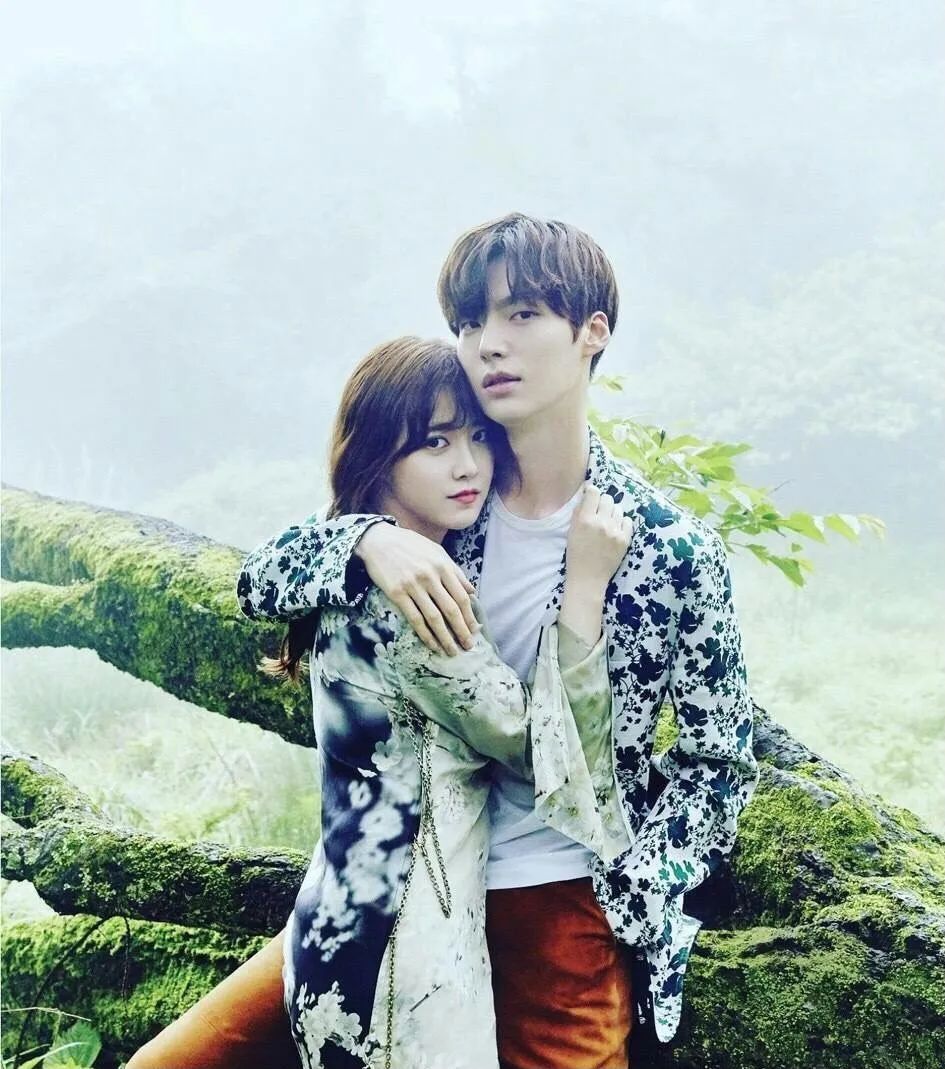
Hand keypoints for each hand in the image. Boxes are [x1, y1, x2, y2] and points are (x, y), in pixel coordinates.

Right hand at [355, 524, 476, 655]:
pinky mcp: (397, 594)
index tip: (475, 631)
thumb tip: (472, 591)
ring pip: (434, 618)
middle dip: (461, 631)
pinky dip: (425, 634)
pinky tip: (432, 644)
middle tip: (468, 647)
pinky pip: (415, 619)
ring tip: (451, 651)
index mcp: (443, 566)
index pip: (461, 597)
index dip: (469, 616)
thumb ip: (455, 571)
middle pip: (450, 610)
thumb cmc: (410, 545)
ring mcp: (413, 586)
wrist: (378, 541)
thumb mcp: (436, 551)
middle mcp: (430, 577)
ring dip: (445, 638)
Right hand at [559, 486, 634, 647]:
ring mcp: (615, 531)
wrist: (588, 579)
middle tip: (599, 511)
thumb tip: (586, 497)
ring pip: (618, 509)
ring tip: (607, 522)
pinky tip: (615, 529)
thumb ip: (578, 513)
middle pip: (608, 499)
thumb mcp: (571, 532)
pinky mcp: (625, 540)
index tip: (590, 495)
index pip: (593, 493)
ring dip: (612, 512)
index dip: (591, 491)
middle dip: (602, 503)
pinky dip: (621, 522)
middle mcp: (601, 522)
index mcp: (585, 520)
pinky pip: (627, 520)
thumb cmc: (575, 555)